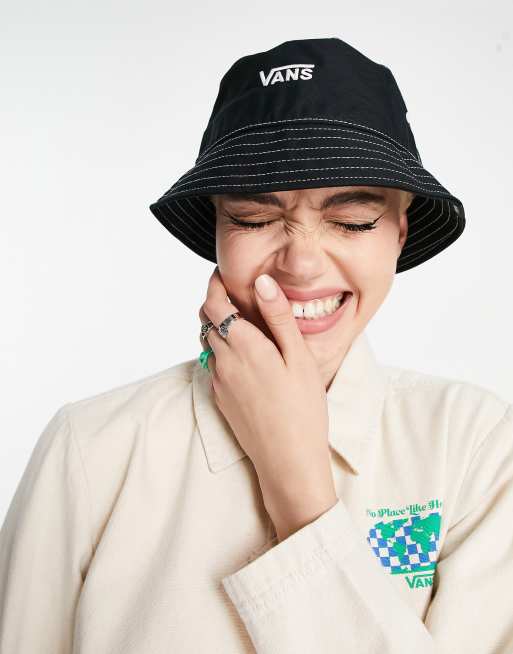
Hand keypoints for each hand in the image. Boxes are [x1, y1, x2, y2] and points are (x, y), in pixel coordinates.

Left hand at [199, 266, 337, 540]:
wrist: (287, 461)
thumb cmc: (302, 408)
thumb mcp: (298, 356)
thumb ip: (278, 316)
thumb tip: (261, 282)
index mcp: (242, 345)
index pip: (212, 303)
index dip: (214, 284)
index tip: (224, 275)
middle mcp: (223, 361)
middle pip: (205, 321)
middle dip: (215, 303)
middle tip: (236, 296)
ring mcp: (218, 382)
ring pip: (207, 343)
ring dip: (217, 327)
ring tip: (242, 323)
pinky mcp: (219, 399)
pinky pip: (213, 365)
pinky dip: (221, 351)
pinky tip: (245, 357)